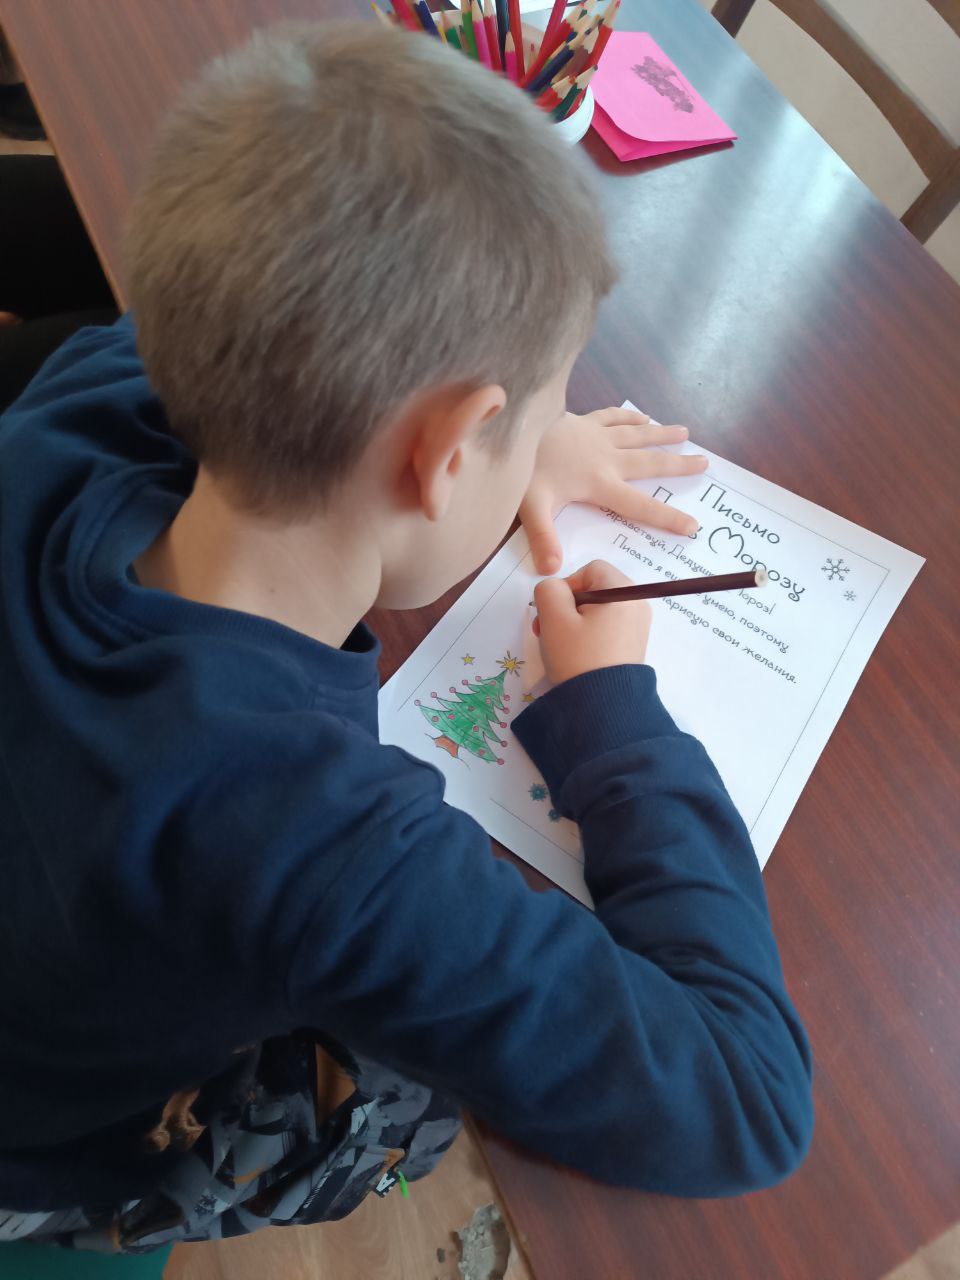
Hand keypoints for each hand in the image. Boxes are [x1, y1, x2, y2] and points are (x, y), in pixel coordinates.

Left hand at [519, 408, 706, 573]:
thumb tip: (553, 571)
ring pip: (637, 435)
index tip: (692, 526)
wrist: (513, 425)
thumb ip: (544, 539)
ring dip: (661, 434)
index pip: (639, 505)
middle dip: (677, 465)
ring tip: (685, 432)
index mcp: (599, 483)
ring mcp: (596, 436)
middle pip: (649, 463)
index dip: (667, 517)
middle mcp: (606, 458)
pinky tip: (643, 416)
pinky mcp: (583, 420)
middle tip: (704, 463)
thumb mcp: (531, 508)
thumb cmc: (522, 469)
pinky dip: (630, 416)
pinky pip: (613, 416)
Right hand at [534, 561, 651, 686]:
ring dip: (572, 623)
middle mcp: (637, 606)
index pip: (590, 570)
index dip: (566, 586)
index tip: (554, 613)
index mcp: (624, 592)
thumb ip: (548, 590)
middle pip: (594, 591)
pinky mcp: (631, 648)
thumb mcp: (553, 617)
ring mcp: (637, 628)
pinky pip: (605, 630)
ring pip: (596, 612)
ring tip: (559, 647)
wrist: (602, 709)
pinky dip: (586, 637)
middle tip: (548, 631)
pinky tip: (574, 656)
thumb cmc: (578, 657)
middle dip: (566, 607)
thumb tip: (556, 591)